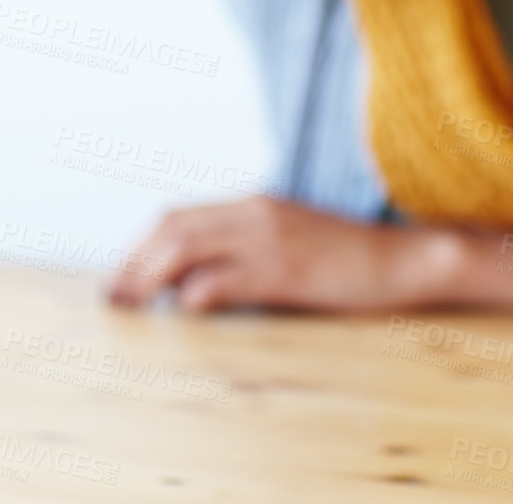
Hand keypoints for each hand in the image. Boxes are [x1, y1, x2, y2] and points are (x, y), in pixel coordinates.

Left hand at [105, 195, 451, 313]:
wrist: (399, 260)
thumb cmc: (343, 258)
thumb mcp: (288, 240)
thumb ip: (245, 249)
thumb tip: (191, 281)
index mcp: (253, 204)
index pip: (176, 216)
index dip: (139, 246)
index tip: (119, 279)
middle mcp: (255, 213)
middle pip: (172, 228)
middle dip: (133, 262)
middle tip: (113, 299)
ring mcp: (271, 240)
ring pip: (188, 248)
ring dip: (150, 278)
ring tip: (133, 306)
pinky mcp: (287, 271)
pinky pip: (227, 278)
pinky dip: (197, 293)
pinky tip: (185, 309)